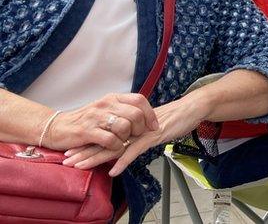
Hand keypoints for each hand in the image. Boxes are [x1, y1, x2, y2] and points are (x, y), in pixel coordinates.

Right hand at [45, 93, 158, 151]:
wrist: (56, 128)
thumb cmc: (84, 121)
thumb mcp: (105, 110)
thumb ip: (123, 111)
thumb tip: (145, 118)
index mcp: (112, 98)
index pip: (139, 100)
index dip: (150, 113)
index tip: (153, 126)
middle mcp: (105, 104)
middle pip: (135, 114)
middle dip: (140, 129)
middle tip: (136, 137)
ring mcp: (96, 117)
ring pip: (124, 127)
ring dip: (127, 139)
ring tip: (122, 142)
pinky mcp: (87, 131)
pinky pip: (111, 140)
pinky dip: (116, 147)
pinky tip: (113, 148)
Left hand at [64, 97, 208, 176]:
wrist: (190, 107)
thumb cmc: (174, 116)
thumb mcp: (151, 124)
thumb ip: (138, 132)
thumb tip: (128, 141)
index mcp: (128, 124)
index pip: (104, 134)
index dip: (87, 143)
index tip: (70, 151)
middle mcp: (131, 127)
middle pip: (103, 141)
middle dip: (84, 152)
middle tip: (66, 161)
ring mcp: (140, 132)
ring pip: (114, 146)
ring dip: (96, 158)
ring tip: (80, 166)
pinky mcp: (152, 136)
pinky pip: (134, 151)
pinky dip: (123, 162)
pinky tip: (112, 171)